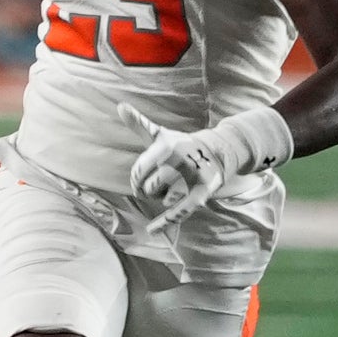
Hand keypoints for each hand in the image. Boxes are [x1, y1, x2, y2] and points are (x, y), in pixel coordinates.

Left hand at [118, 103, 289, 231]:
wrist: (217, 153)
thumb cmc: (180, 146)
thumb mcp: (160, 135)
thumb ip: (139, 124)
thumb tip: (120, 106)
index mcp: (166, 146)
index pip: (138, 172)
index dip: (136, 179)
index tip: (140, 179)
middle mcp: (179, 161)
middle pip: (149, 188)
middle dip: (150, 189)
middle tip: (161, 182)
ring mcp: (191, 178)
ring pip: (163, 200)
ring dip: (163, 198)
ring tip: (174, 187)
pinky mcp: (201, 194)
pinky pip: (179, 212)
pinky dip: (164, 222)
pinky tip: (151, 230)